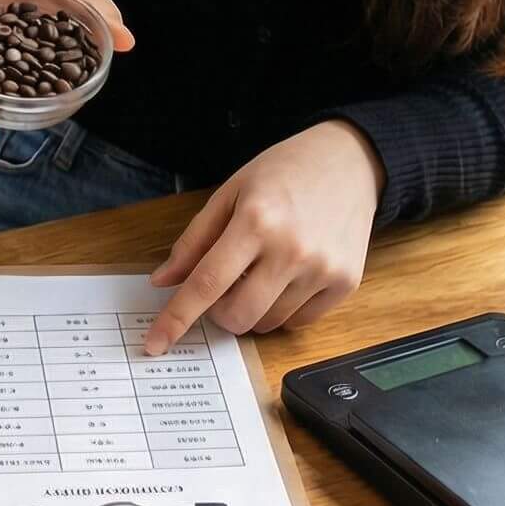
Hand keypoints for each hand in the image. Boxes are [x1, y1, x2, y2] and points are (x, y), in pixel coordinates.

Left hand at [142, 120, 384, 352]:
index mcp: (256, 221)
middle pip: (237, 315)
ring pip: (267, 323)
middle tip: (222, 285)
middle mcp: (291, 250)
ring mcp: (322, 270)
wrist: (348, 161)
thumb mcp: (231, 191)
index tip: (155, 344)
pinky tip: (286, 277)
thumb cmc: (284, 172)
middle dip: (218, 311)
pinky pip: (299, 322)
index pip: (207, 283)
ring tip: (260, 270)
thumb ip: (195, 240)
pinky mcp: (345, 284)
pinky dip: (282, 310)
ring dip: (251, 309)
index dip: (176, 318)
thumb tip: (163, 281)